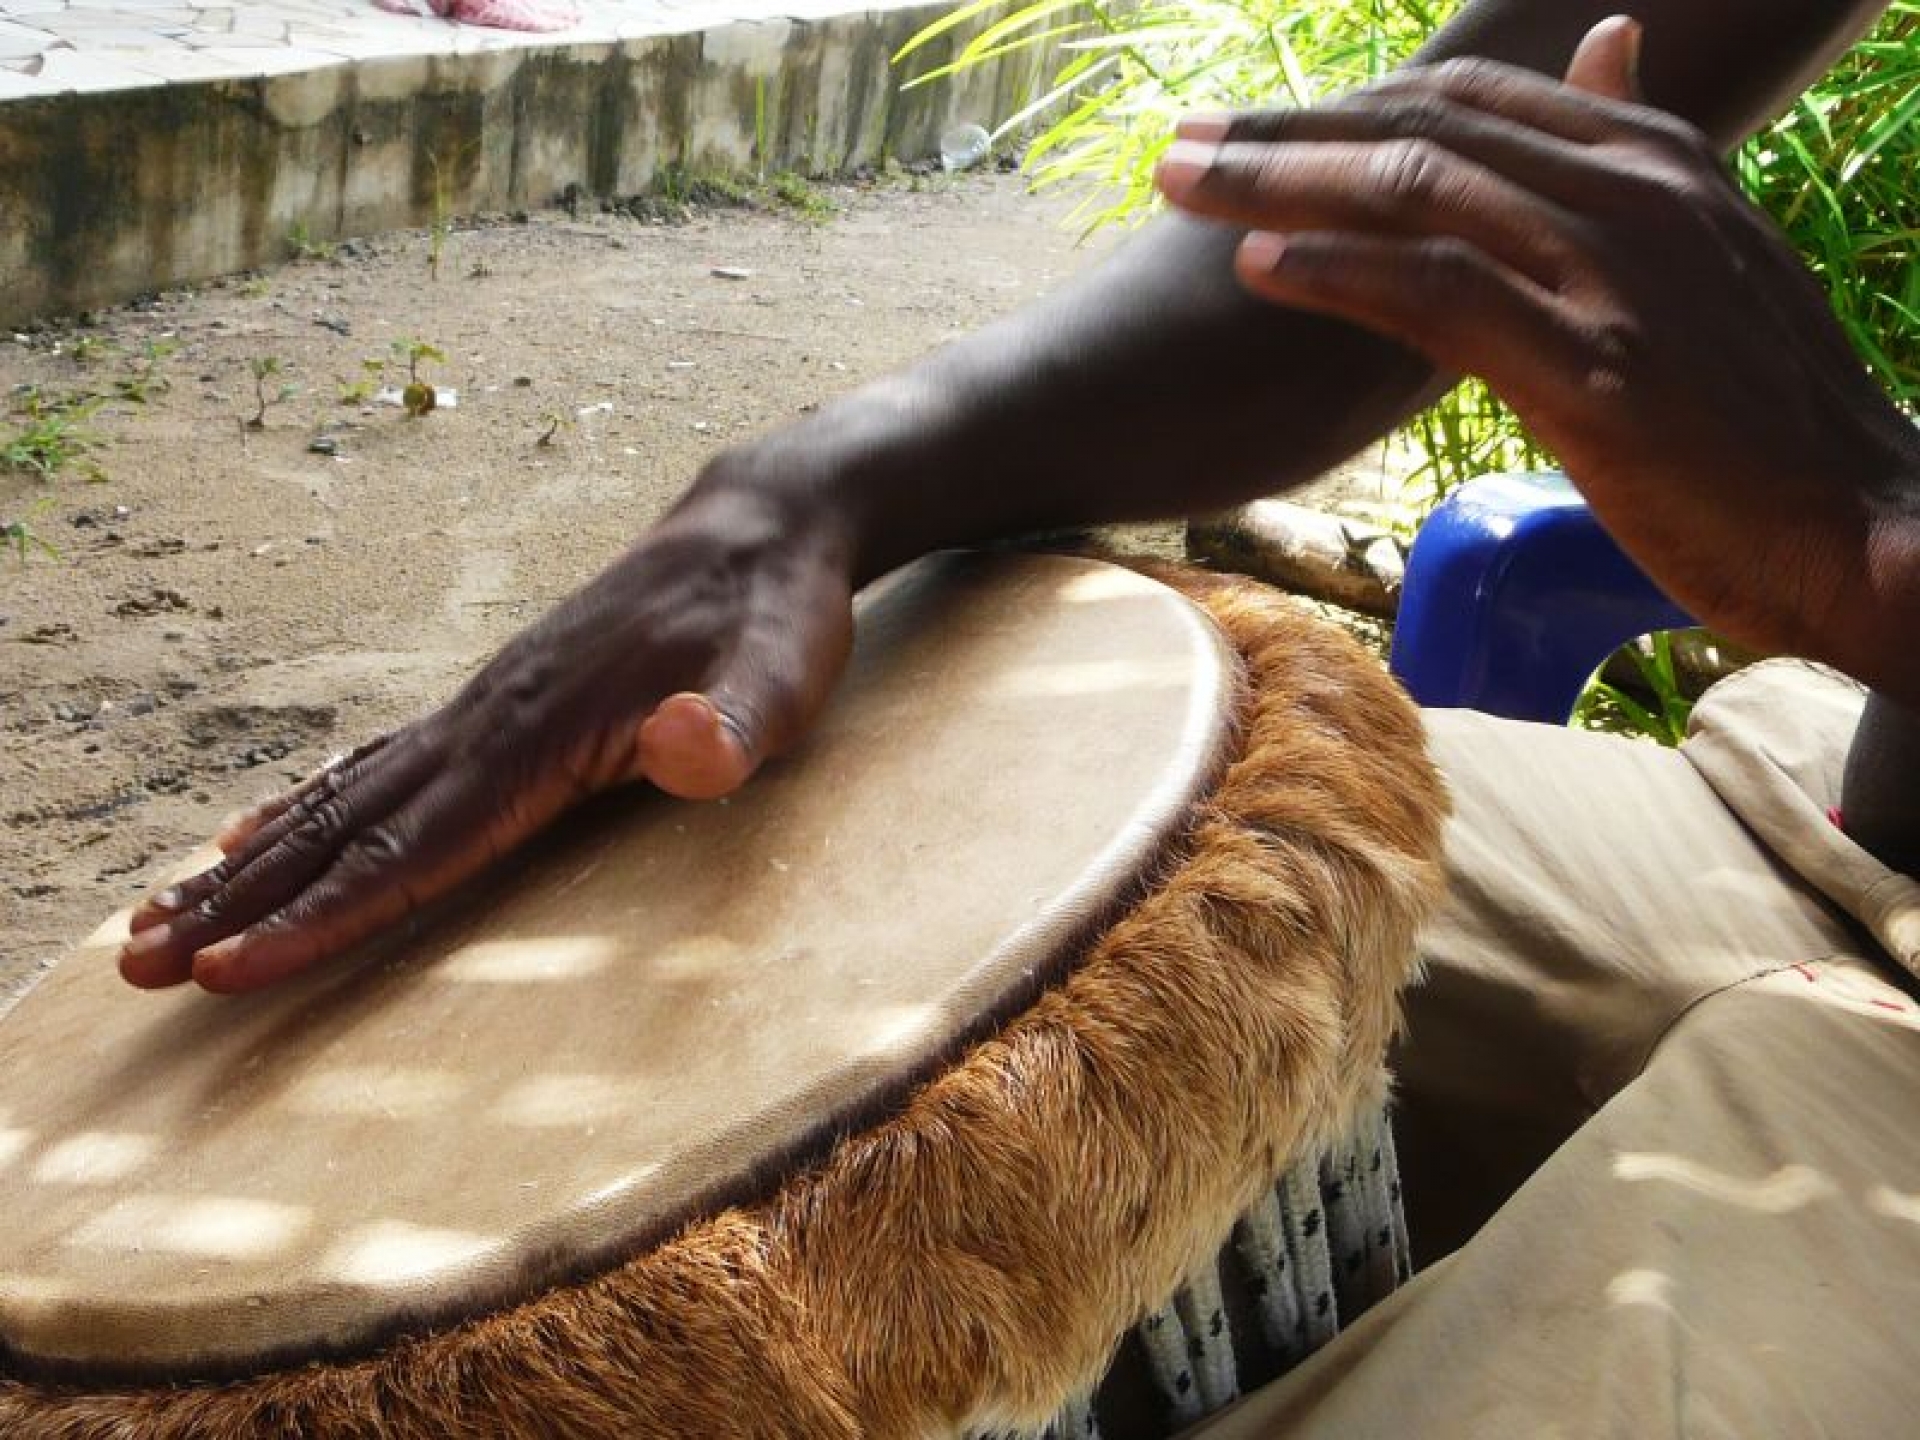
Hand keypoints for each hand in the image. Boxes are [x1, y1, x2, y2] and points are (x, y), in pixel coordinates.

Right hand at [118, 469, 855, 991]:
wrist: (760, 528)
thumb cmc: (777, 619)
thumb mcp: (786, 674)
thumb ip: (738, 721)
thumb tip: (688, 748)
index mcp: (545, 733)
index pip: (414, 846)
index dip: (322, 916)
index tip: (230, 974)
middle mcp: (489, 718)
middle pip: (343, 827)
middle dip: (242, 906)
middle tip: (135, 969)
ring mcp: (483, 706)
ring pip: (338, 797)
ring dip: (247, 867)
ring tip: (152, 920)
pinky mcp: (496, 703)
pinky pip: (373, 765)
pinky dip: (302, 808)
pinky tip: (255, 836)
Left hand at [1155, 16, 1919, 698]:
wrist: (1869, 523)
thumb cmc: (1772, 411)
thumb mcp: (1711, 249)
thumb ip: (1637, 154)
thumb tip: (1606, 48)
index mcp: (1655, 162)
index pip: (1473, 96)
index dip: (1350, 105)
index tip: (1252, 125)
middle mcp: (1634, 194)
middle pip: (1426, 128)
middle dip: (1287, 133)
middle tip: (1178, 144)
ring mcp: (1616, 276)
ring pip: (1418, 192)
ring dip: (1282, 184)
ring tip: (1183, 188)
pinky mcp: (1594, 370)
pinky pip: (1441, 294)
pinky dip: (1340, 272)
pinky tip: (1258, 268)